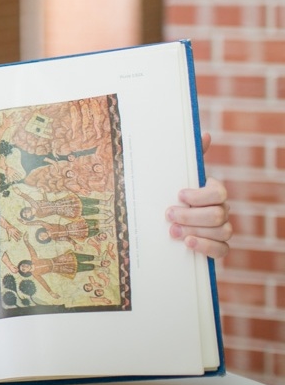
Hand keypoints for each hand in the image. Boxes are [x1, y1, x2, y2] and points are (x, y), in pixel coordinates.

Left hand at [167, 132, 231, 258]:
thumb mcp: (175, 176)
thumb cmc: (170, 195)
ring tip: (172, 231)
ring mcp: (222, 229)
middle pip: (218, 214)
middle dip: (191, 215)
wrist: (162, 222)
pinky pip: (223, 250)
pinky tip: (188, 243)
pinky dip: (206, 246)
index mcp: (213, 192)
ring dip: (195, 231)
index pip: (218, 193)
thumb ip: (189, 158)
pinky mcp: (217, 247)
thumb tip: (205, 134)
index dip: (200, 195)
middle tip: (168, 215)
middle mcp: (221, 210)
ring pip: (222, 231)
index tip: (179, 195)